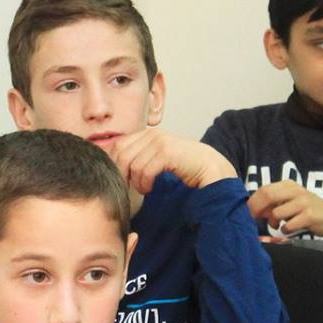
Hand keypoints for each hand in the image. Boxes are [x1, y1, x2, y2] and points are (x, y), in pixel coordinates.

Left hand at [107, 129, 234, 194]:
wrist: (208, 167)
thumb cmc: (182, 165)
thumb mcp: (157, 158)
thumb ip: (139, 157)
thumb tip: (115, 166)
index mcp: (146, 134)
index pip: (118, 145)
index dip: (114, 163)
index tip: (119, 179)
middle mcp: (151, 134)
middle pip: (121, 154)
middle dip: (122, 174)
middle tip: (129, 187)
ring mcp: (159, 142)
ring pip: (133, 164)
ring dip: (136, 182)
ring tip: (144, 188)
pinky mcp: (167, 152)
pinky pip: (144, 170)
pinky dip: (144, 183)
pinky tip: (150, 188)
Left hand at [247, 181, 322, 239]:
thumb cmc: (307, 208)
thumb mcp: (291, 199)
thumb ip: (274, 202)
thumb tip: (253, 209)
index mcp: (289, 185)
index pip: (264, 190)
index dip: (253, 202)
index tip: (247, 212)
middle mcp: (295, 191)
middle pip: (267, 196)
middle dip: (256, 210)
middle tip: (253, 220)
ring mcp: (303, 203)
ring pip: (276, 213)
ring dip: (272, 222)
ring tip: (278, 225)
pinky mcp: (309, 216)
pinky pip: (287, 225)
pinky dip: (284, 230)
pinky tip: (289, 229)